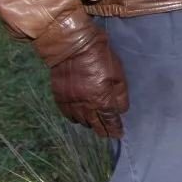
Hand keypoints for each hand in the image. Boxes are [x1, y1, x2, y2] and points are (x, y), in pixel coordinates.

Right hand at [36, 22, 128, 137]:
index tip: (118, 134)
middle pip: (95, 124)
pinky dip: (75, 119)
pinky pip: (68, 115)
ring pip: (82, 121)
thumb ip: (120, 95)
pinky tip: (80, 118)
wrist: (72, 47)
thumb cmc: (99, 57)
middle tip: (108, 134)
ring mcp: (71, 103)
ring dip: (90, 124)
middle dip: (103, 130)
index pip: (110, 120)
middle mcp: (85, 106)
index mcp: (102, 100)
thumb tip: (121, 110)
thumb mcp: (117, 74)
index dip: (115, 129)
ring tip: (95, 124)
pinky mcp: (60, 98)